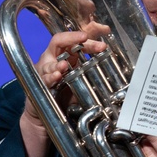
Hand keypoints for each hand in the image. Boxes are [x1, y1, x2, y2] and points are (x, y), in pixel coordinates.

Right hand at [19, 24, 108, 156]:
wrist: (45, 117)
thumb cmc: (65, 97)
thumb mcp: (82, 84)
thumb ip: (93, 75)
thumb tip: (118, 71)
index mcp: (65, 57)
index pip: (74, 41)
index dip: (87, 39)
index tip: (102, 42)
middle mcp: (52, 60)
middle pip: (60, 42)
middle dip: (73, 39)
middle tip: (86, 39)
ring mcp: (43, 71)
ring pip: (48, 59)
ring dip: (58, 60)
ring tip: (67, 63)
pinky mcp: (37, 84)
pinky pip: (43, 77)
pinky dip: (50, 75)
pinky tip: (57, 74)